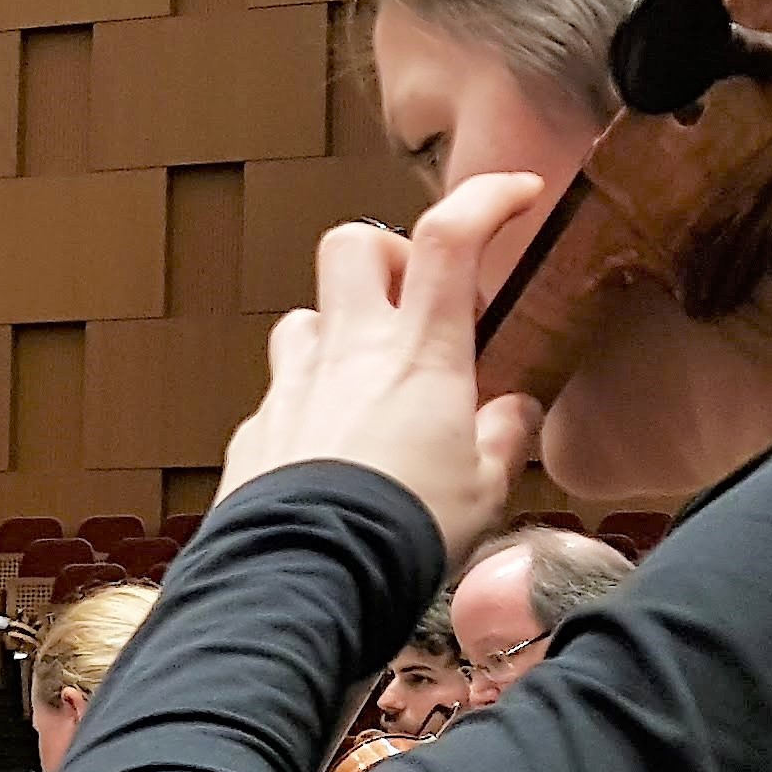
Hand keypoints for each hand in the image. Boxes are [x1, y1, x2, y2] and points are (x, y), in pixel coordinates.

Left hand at [218, 172, 550, 558]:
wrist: (307, 577)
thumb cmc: (402, 533)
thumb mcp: (485, 491)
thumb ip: (503, 438)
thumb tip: (515, 411)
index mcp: (422, 354)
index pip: (450, 238)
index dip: (485, 199)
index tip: (515, 195)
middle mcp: (349, 351)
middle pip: (353, 245)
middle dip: (388, 256)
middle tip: (417, 302)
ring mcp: (293, 384)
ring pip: (306, 315)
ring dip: (339, 332)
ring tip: (371, 383)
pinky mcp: (256, 426)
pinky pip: (282, 390)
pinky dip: (310, 403)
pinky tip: (332, 451)